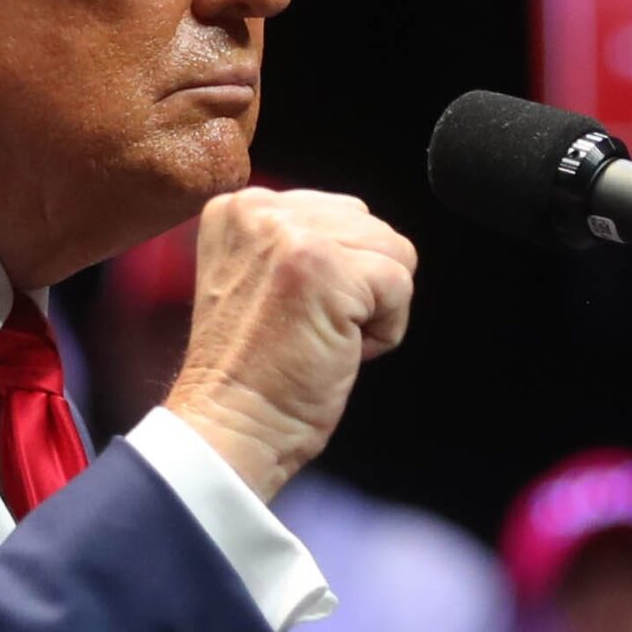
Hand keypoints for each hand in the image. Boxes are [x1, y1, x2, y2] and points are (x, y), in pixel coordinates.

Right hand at [163, 188, 416, 502]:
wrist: (230, 423)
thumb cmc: (250, 370)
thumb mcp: (259, 276)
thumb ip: (297, 240)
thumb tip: (364, 232)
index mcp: (239, 208)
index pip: (339, 212)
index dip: (339, 272)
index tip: (295, 312)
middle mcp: (260, 209)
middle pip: (370, 226)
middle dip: (360, 284)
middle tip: (308, 328)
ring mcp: (293, 236)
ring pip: (392, 251)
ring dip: (373, 306)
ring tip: (321, 336)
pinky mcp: (328, 270)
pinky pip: (400, 285)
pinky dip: (384, 331)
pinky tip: (338, 349)